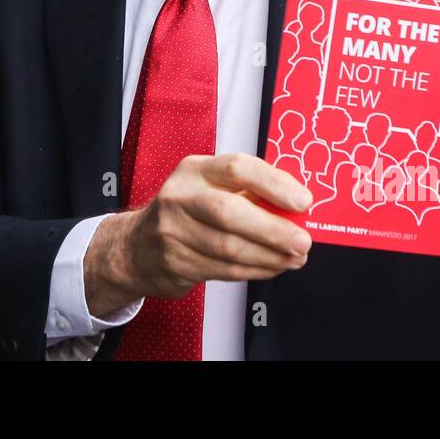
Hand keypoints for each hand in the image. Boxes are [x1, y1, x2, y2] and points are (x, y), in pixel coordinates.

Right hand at [84, 153, 312, 316]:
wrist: (135, 246)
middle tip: (303, 242)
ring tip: (294, 259)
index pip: (237, 167)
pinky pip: (224, 270)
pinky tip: (272, 268)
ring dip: (269, 257)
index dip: (274, 184)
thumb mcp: (210, 188)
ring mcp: (173, 232)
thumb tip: (297, 208)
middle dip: (273, 230)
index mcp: (195, 170)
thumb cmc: (187, 212)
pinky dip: (255, 271)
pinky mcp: (175, 263)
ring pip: (229, 248)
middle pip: (230, 213)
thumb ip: (249, 192)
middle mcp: (180, 197)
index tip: (303, 202)